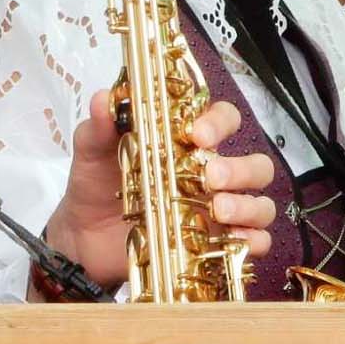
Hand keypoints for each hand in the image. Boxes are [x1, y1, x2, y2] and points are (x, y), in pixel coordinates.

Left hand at [42, 89, 275, 288]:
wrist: (83, 238)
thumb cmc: (96, 186)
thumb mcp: (91, 153)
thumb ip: (99, 127)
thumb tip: (103, 98)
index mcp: (188, 142)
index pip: (224, 119)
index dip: (219, 122)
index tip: (198, 134)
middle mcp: (211, 174)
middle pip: (255, 164)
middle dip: (240, 169)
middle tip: (210, 177)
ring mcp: (217, 211)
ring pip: (261, 204)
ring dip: (247, 205)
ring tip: (218, 210)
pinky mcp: (215, 245)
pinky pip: (253, 242)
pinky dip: (251, 241)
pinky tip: (234, 242)